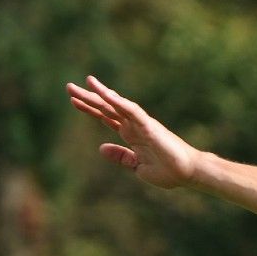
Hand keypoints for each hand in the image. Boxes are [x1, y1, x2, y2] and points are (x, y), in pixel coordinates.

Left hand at [65, 77, 203, 188]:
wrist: (188, 174)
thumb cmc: (169, 171)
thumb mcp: (137, 166)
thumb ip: (121, 156)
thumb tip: (101, 148)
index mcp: (131, 134)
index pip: (107, 117)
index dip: (90, 109)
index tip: (73, 100)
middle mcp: (135, 125)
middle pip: (107, 107)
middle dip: (88, 97)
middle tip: (69, 86)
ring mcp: (142, 124)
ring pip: (118, 105)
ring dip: (101, 93)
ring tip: (86, 81)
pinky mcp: (150, 126)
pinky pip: (132, 110)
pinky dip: (119, 101)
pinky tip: (106, 94)